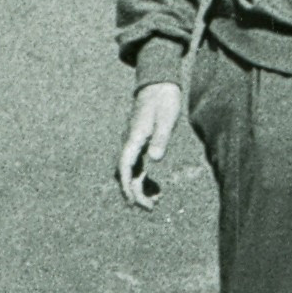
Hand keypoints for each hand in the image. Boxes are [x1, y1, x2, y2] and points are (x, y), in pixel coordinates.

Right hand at [116, 81, 181, 210]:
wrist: (159, 84)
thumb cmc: (164, 100)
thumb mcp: (167, 118)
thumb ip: (161, 138)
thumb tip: (155, 160)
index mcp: (134, 137)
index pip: (125, 166)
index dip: (126, 186)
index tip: (132, 202)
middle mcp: (130, 142)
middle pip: (126, 173)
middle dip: (135, 193)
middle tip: (150, 208)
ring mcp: (134, 144)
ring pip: (131, 172)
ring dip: (140, 189)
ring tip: (156, 202)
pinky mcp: (141, 144)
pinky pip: (138, 167)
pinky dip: (145, 180)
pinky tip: (158, 189)